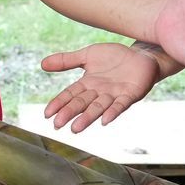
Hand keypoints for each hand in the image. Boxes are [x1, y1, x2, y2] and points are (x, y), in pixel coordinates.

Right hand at [40, 43, 160, 132]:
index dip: (59, 103)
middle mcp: (99, 92)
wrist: (141, 55)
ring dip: (87, 118)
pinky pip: (120, 105)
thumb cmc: (114, 57)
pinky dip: (113, 112)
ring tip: (75, 128)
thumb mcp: (87, 55)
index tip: (47, 114)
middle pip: (82, 103)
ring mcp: (114, 95)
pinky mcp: (130, 94)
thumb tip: (42, 64)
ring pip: (98, 107)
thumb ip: (66, 60)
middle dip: (70, 113)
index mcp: (88, 84)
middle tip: (57, 124)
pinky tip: (105, 120)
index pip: (70, 94)